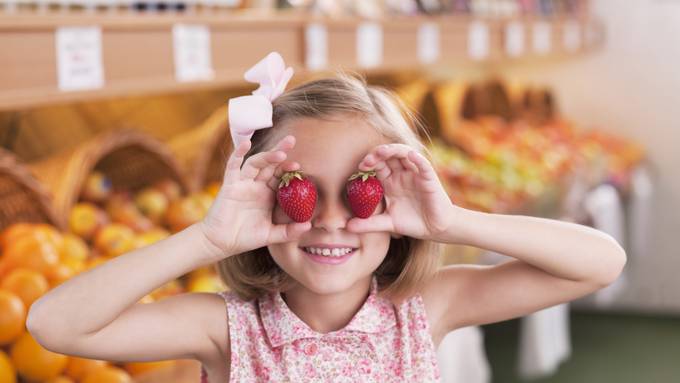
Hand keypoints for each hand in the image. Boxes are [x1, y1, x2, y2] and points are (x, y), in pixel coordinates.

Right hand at [199, 136, 310, 259]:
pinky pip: (233, 166)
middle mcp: (256, 185)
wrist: (221, 243)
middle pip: (270, 163)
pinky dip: (238, 153)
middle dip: (280, 151)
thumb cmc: (245, 238)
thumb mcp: (271, 235)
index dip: (288, 169)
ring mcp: (242, 183)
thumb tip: (309, 225)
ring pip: (255, 163)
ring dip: (267, 156)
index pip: (280, 175)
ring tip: (280, 153)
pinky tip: (246, 144)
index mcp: (267, 194)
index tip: (299, 167)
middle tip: (292, 139)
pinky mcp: (229, 185)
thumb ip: (289, 231)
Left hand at [346, 144, 457, 241]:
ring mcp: (415, 174)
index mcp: (390, 182)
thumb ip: (368, 224)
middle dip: (377, 154)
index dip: (368, 162)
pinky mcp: (429, 178)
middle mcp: (401, 174)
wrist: (435, 229)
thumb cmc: (412, 222)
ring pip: (405, 154)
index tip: (360, 168)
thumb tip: (347, 227)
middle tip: (367, 161)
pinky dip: (418, 159)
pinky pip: (424, 165)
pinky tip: (411, 155)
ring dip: (394, 150)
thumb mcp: (387, 224)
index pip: (377, 165)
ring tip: (382, 152)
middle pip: (389, 156)